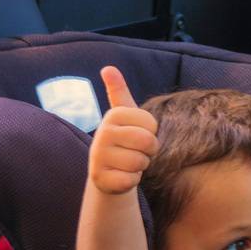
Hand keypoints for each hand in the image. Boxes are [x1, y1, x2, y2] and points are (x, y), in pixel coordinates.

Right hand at [88, 66, 158, 194]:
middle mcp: (102, 133)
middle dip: (148, 152)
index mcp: (113, 115)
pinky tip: (121, 176)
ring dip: (140, 166)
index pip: (151, 125)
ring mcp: (99, 157)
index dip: (151, 134)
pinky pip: (131, 181)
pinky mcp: (100, 179)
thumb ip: (119, 91)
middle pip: (148, 142)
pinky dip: (132, 181)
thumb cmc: (123, 141)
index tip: (138, 135)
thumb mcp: (124, 116)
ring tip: (127, 163)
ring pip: (140, 163)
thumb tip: (108, 68)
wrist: (107, 173)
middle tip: (136, 152)